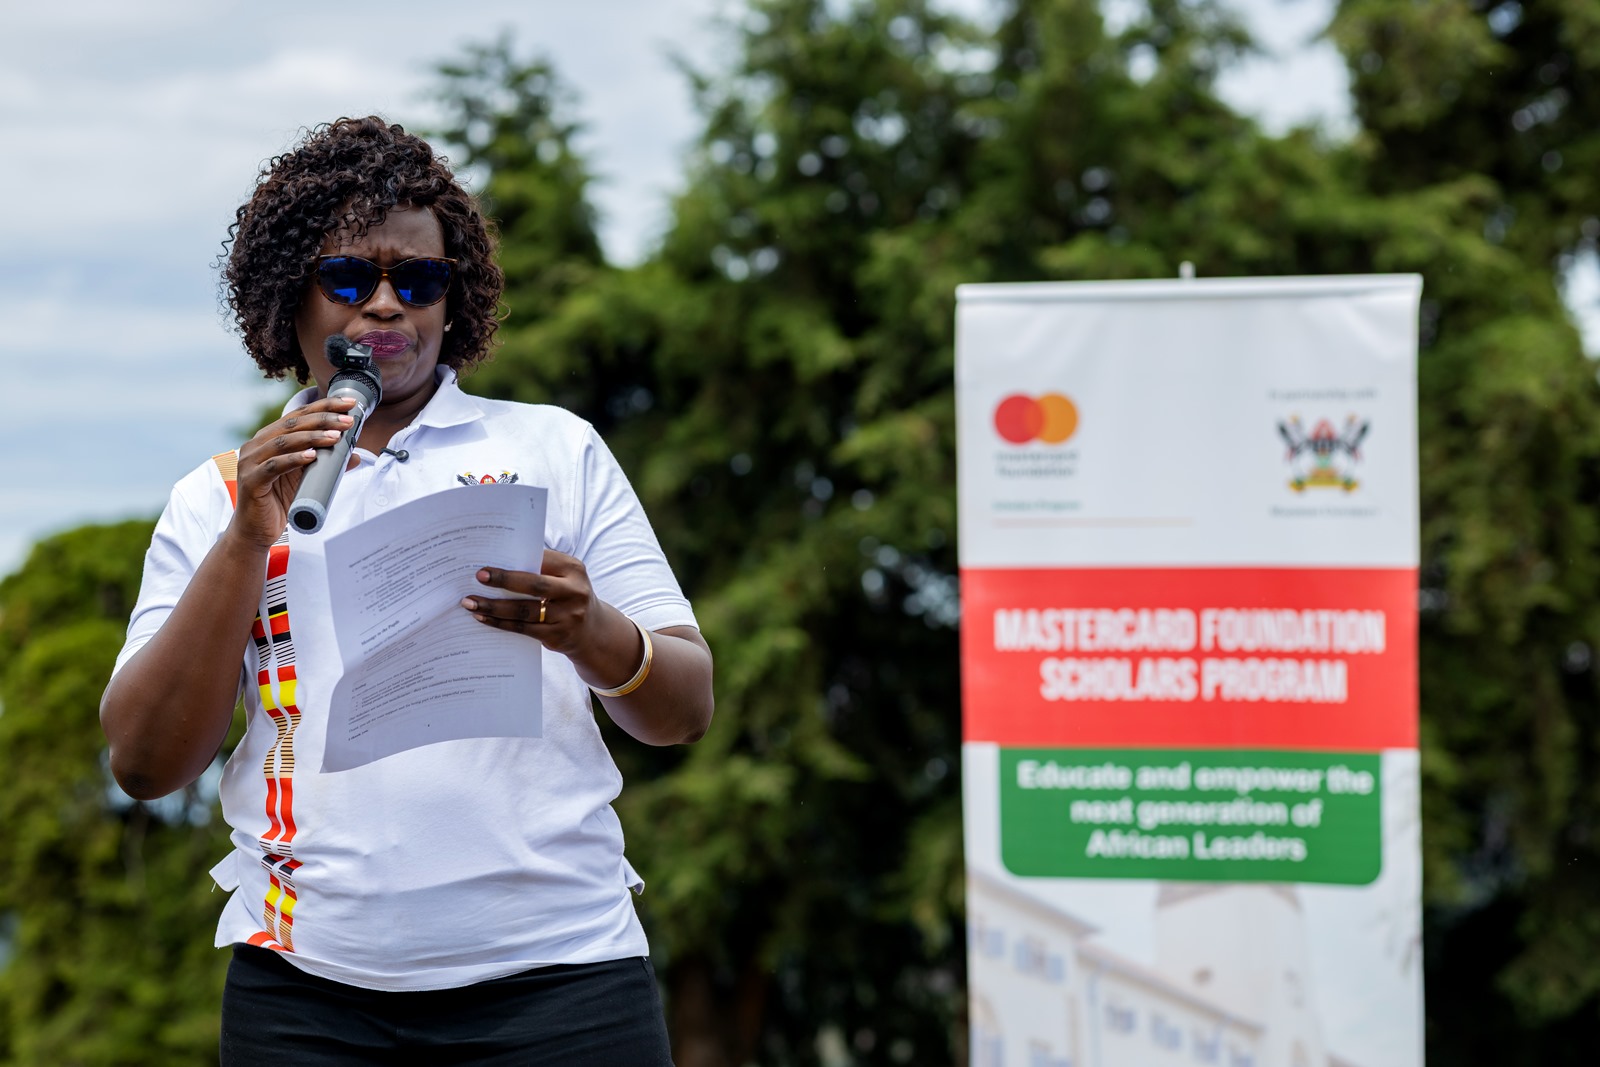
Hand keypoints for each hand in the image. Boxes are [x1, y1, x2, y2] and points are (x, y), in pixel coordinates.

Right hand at [229, 396, 358, 547]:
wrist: (256, 531)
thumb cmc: (278, 501)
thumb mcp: (306, 479)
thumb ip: (326, 465)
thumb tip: (355, 456)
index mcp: (268, 439)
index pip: (298, 416)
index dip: (324, 407)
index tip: (349, 404)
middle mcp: (256, 445)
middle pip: (292, 424)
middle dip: (323, 419)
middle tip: (347, 421)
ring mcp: (250, 462)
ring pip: (283, 442)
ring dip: (311, 437)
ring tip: (335, 437)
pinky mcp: (251, 480)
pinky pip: (274, 466)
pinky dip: (294, 459)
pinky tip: (311, 456)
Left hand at [462, 550, 607, 657]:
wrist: (591, 631)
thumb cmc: (567, 597)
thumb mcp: (564, 578)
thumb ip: (541, 570)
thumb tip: (497, 564)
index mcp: (574, 569)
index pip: (542, 560)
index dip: (515, 560)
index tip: (490, 560)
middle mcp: (574, 592)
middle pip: (534, 585)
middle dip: (503, 580)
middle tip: (479, 577)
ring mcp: (568, 616)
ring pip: (524, 610)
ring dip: (494, 606)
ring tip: (471, 603)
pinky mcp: (557, 635)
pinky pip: (523, 629)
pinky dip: (501, 623)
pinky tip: (484, 618)